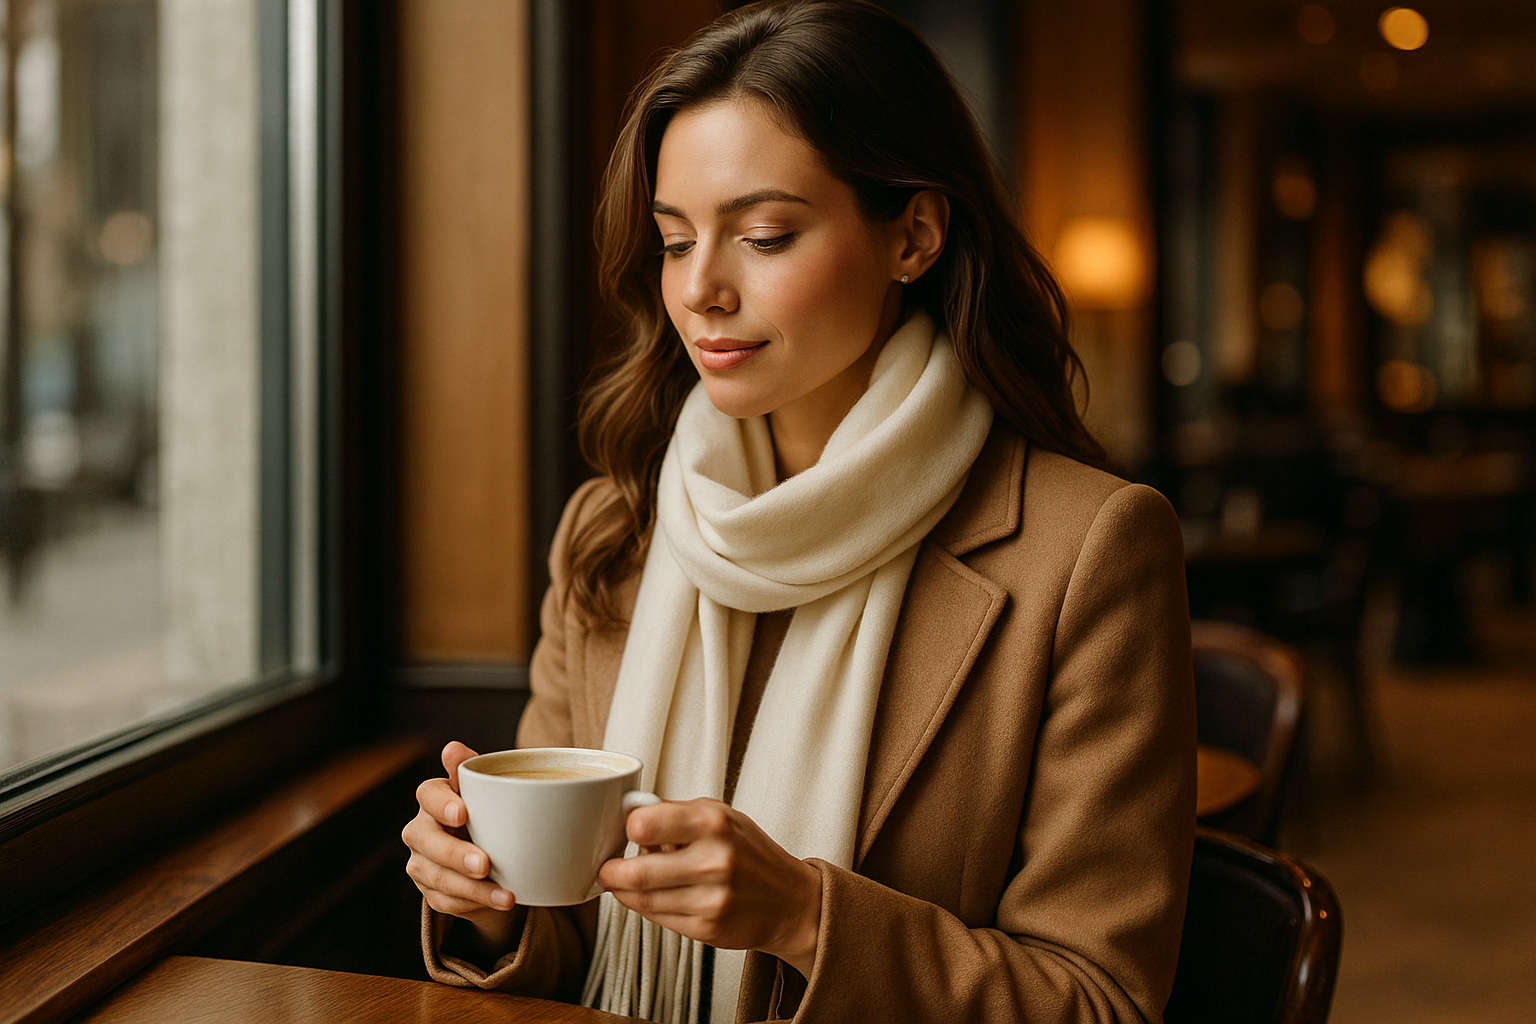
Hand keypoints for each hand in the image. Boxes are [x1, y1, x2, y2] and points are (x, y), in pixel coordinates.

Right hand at [402, 741, 524, 952]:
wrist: (491, 852)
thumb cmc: (490, 810)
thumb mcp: (487, 790)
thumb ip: (472, 770)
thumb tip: (452, 748)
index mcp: (433, 798)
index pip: (428, 794)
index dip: (442, 803)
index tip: (463, 812)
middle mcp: (421, 829)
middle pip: (428, 842)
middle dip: (457, 855)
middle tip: (485, 864)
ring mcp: (422, 863)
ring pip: (438, 877)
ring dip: (474, 890)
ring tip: (507, 896)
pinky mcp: (431, 891)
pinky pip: (448, 901)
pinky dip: (474, 904)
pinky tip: (499, 903)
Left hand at [596, 798, 822, 977]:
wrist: (790, 900)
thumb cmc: (749, 853)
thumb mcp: (722, 816)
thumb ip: (677, 814)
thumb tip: (629, 814)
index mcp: (713, 822)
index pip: (643, 824)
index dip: (628, 828)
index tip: (627, 832)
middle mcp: (714, 861)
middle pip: (637, 871)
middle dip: (610, 871)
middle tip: (606, 867)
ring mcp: (711, 899)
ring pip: (642, 899)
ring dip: (623, 891)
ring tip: (624, 881)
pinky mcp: (707, 929)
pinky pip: (658, 918)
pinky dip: (645, 907)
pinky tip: (652, 896)